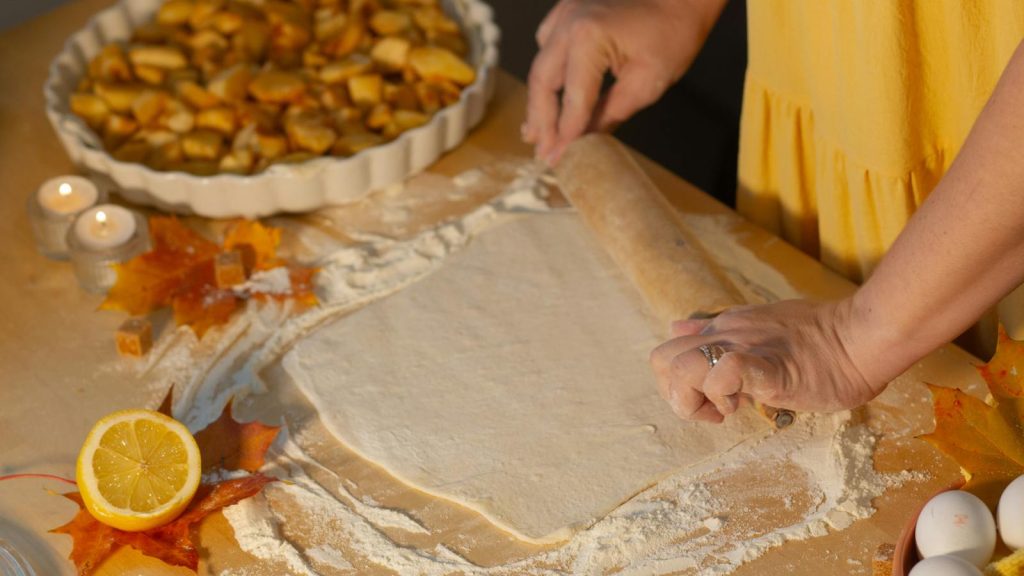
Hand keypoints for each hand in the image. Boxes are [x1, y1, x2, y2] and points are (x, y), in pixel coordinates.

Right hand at [524, 0, 724, 164]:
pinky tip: (551, 94)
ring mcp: (565, 14)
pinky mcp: (568, 11)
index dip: (564, 134)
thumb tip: (584, 142)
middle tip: (542, 151)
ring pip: (541, 65)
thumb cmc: (673, 34)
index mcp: (588, 38)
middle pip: (542, 81)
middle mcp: (568, 23)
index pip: (572, 99)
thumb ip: (610, 114)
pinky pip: (548, 47)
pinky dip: (547, 74)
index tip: (557, 159)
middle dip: (541, 120)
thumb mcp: (647, 83)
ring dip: (540, 101)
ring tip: (535, 132)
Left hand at [649, 299, 893, 422]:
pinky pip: (724, 372)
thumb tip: (679, 328)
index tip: (707, 400)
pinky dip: (722, 395)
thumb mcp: (757, 326)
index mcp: (723, 327)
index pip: (668, 352)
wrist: (862, 337)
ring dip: (695, 400)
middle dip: (676, 395)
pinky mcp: (765, 367)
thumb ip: (718, 330)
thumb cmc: (821, 339)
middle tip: (711, 411)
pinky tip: (743, 405)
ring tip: (727, 409)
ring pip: (681, 368)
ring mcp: (742, 347)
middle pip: (661, 360)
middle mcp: (725, 333)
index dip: (677, 384)